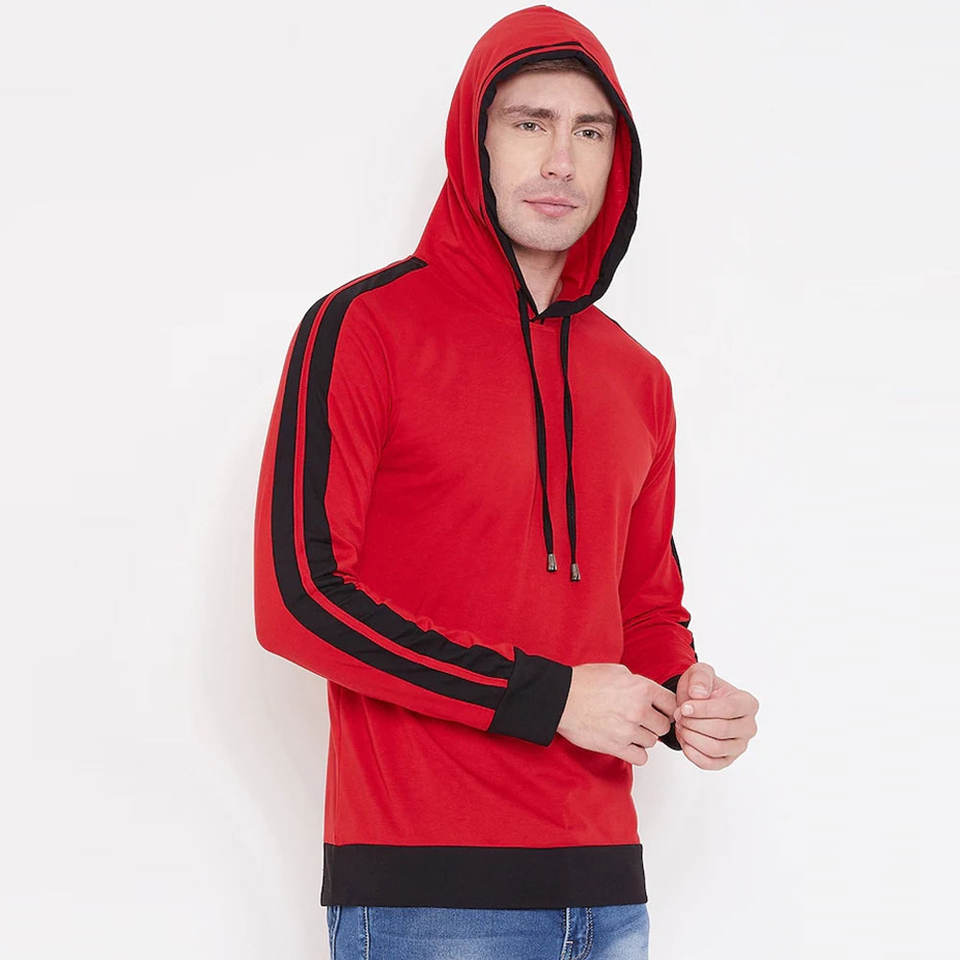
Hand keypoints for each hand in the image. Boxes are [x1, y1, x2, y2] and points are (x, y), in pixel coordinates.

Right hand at [556, 663, 676, 766]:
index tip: (661, 710)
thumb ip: (638, 682)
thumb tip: (650, 693)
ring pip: (652, 742)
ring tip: (628, 729)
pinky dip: (636, 752)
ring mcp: (628, 730)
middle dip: (654, 723)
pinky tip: (627, 743)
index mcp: (641, 688)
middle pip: (664, 726)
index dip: (667, 707)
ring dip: (643, 737)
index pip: (672, 704)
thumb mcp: (617, 670)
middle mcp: (638, 709)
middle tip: (642, 721)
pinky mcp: (616, 746)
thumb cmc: (584, 682)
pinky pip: (641, 757)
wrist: (561, 698)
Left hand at [671, 663, 758, 769]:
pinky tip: (684, 740)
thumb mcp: (699, 672)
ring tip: (680, 726)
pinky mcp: (727, 760)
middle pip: (721, 730)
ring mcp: (739, 746)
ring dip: (692, 738)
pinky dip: (693, 754)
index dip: (703, 710)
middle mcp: (748, 727)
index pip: (728, 710)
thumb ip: (700, 678)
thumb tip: (698, 694)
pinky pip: (711, 763)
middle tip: (678, 716)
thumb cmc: (701, 688)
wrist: (694, 703)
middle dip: (694, 723)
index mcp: (748, 704)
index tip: (684, 707)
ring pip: (716, 748)